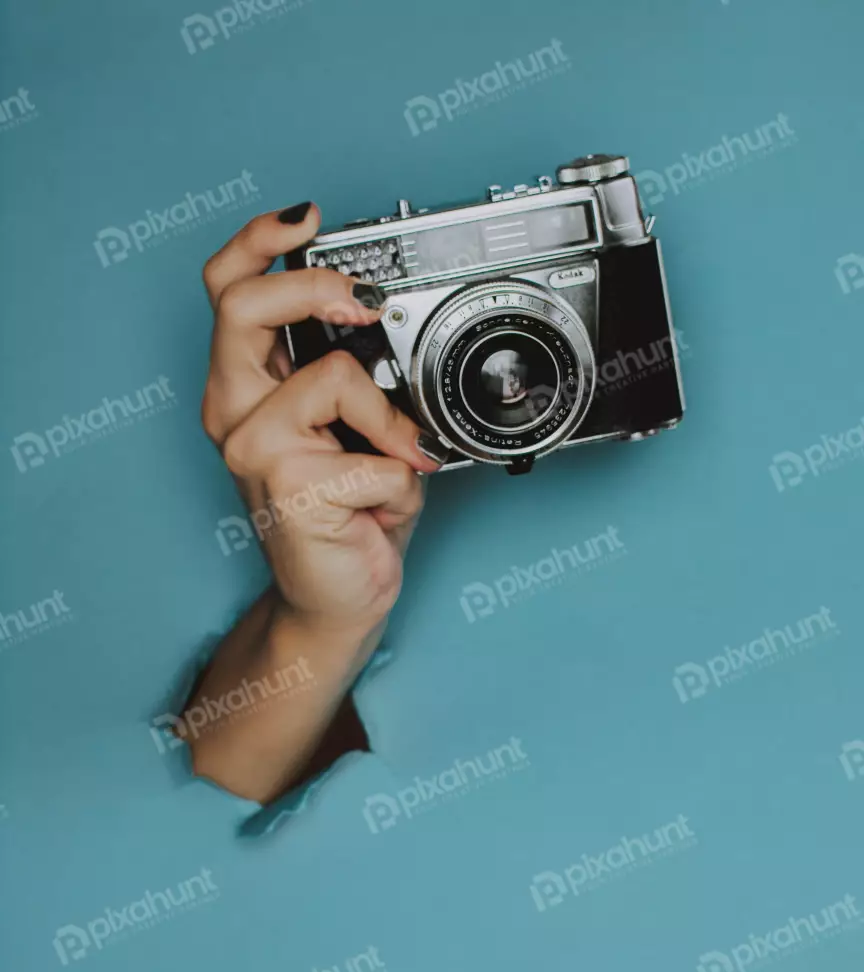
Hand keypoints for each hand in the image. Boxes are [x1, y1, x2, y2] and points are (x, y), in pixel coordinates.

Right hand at [201, 203, 443, 632]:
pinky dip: (402, 479)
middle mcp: (234, 413)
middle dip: (312, 284)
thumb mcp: (352, 430)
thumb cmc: (347, 511)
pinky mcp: (288, 489)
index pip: (227, 291)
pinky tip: (384, 505)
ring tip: (396, 453)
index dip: (259, 241)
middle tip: (359, 302)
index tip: (307, 219)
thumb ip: (355, 378)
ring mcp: (254, 451)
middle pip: (240, 305)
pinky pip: (375, 454)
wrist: (339, 594)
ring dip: (384, 416)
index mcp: (244, 388)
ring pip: (331, 376)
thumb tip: (385, 330)